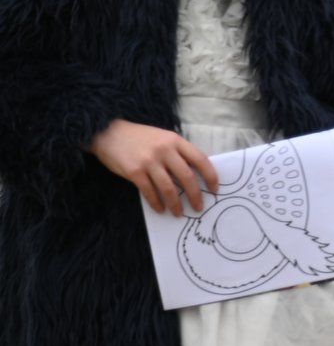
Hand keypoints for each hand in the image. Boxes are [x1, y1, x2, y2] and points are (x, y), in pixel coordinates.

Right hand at [91, 119, 217, 215]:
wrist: (107, 132)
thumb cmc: (139, 138)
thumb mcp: (163, 138)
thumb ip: (178, 153)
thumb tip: (196, 175)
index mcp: (175, 141)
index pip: (200, 160)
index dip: (210, 176)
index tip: (214, 189)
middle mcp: (164, 150)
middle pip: (187, 177)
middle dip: (196, 196)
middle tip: (199, 207)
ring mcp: (149, 161)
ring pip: (169, 188)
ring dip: (176, 204)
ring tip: (179, 213)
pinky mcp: (134, 171)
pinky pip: (150, 192)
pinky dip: (156, 203)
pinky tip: (160, 209)